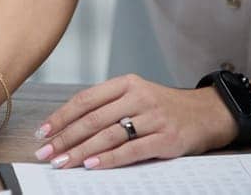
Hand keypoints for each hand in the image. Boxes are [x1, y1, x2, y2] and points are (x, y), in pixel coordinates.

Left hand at [32, 75, 238, 169]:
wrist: (207, 113)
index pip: (85, 99)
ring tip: (63, 163)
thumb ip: (108, 106)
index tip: (42, 132)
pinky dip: (110, 159)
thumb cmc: (165, 108)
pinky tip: (92, 166)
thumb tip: (69, 127)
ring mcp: (153, 117)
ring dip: (81, 151)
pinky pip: (132, 150)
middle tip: (46, 153)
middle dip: (65, 138)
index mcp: (127, 83)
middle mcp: (139, 96)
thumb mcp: (137, 96)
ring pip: (109, 135)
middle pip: (93, 119)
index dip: (61, 117)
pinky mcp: (167, 138)